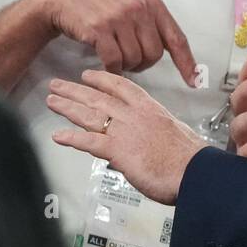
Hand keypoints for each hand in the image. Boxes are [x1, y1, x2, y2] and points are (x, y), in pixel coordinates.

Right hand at [38, 0, 196, 85]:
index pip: (177, 38)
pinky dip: (110, 68)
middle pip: (155, 55)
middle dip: (143, 63)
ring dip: (124, 65)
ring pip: (134, 60)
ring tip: (114, 53)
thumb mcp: (131, 4)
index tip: (194, 80)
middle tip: (128, 57)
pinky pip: (114, 62)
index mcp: (152, 3)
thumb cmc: (99, 4)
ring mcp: (119, 18)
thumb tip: (174, 51)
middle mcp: (138, 8)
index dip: (187, 63)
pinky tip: (102, 59)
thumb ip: (151, 23)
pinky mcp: (99, 29)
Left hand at [47, 69, 205, 204]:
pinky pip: (89, 142)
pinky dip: (72, 138)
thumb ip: (153, 134)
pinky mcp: (118, 151)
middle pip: (98, 98)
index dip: (101, 80)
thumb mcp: (172, 135)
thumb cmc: (189, 158)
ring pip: (90, 115)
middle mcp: (133, 115)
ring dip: (68, 107)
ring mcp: (124, 132)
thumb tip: (144, 142)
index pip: (121, 87)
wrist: (194, 171)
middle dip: (75, 90)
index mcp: (149, 108)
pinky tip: (58, 135)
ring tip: (52, 101)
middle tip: (57, 85)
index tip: (88, 74)